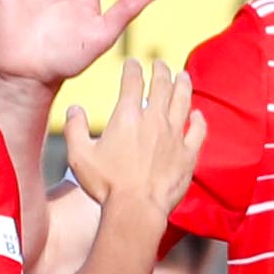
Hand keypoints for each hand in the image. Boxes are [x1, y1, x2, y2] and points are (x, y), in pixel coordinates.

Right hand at [63, 58, 205, 217]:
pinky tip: (197, 114)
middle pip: (162, 85)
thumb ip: (74, 129)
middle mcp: (154, 120)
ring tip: (183, 75)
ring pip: (183, 101)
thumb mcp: (79, 155)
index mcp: (128, 116)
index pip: (132, 81)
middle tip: (160, 63)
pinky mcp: (188, 154)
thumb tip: (74, 109)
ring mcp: (175, 136)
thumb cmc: (106, 185)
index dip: (132, 68)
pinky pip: (198, 130)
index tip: (132, 63)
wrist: (136, 210)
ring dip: (183, 85)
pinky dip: (198, 119)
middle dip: (161, 70)